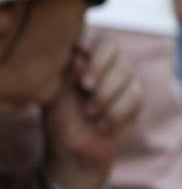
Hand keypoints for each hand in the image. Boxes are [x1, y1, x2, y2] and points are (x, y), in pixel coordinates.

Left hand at [41, 33, 142, 188]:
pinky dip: (115, 112)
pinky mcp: (134, 99)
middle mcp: (104, 65)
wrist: (72, 151)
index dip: (88, 43)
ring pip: (125, 72)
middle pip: (112, 47)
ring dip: (104, 95)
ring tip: (88, 114)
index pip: (90, 36)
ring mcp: (122, 80)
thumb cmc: (58, 119)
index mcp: (82, 59)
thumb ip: (63, 72)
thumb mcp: (53, 94)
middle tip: (84, 86)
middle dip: (98, 66)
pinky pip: (133, 96)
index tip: (77, 56)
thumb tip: (76, 55)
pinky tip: (100, 125)